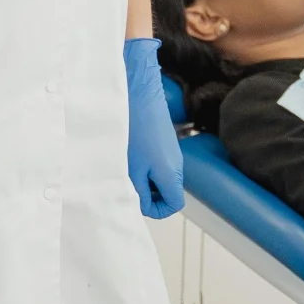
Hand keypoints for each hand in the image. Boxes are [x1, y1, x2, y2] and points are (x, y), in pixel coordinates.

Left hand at [124, 37, 184, 218]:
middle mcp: (176, 164)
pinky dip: (146, 165)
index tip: (139, 203)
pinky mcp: (165, 141)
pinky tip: (130, 155)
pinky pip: (159, 162)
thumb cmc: (134, 130)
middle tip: (130, 186)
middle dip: (150, 195)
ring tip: (127, 169)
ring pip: (162, 177)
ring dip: (146, 179)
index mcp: (171, 174)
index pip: (174, 204)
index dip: (157, 209)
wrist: (138, 94)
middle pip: (169, 191)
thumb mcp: (131, 168)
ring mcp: (172, 151)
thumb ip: (138, 192)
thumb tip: (142, 206)